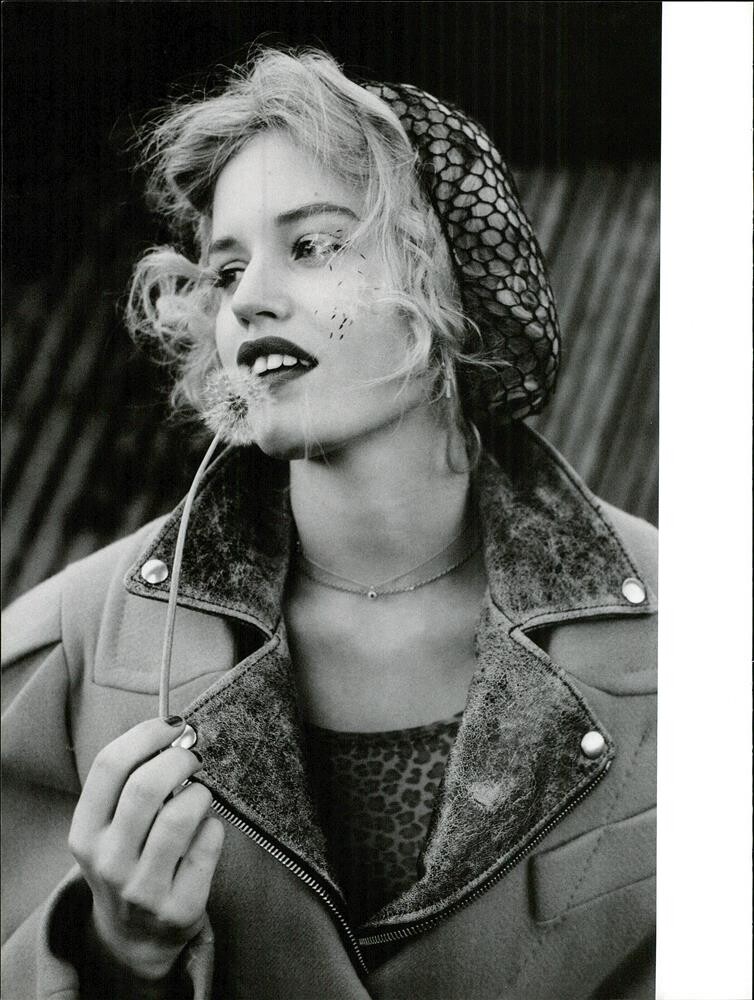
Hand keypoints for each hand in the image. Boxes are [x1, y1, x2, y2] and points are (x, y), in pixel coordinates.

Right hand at [68, 717, 224, 981]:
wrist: (134, 938)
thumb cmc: (129, 860)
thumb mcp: (110, 828)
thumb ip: (130, 783)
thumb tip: (175, 732)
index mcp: (85, 833)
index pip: (109, 765)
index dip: (146, 734)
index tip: (172, 726)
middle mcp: (108, 862)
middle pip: (146, 785)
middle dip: (179, 758)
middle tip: (193, 757)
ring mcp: (142, 890)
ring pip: (181, 814)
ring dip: (200, 792)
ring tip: (199, 796)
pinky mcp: (180, 907)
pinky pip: (209, 842)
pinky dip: (214, 825)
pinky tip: (206, 831)